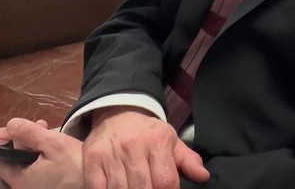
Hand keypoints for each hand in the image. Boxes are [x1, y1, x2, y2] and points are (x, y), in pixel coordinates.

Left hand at [0, 118, 82, 188]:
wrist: (95, 182)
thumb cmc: (74, 165)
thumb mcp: (53, 143)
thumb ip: (29, 133)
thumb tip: (10, 125)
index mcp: (19, 179)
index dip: (1, 142)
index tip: (14, 129)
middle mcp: (21, 187)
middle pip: (11, 161)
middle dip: (22, 139)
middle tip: (38, 126)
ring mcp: (32, 188)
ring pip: (24, 164)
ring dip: (32, 146)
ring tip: (47, 133)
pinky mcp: (43, 187)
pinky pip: (34, 170)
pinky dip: (38, 157)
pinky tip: (52, 148)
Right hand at [83, 106, 209, 188]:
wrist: (117, 113)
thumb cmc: (148, 132)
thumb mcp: (171, 140)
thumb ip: (187, 160)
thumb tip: (203, 177)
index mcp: (157, 141)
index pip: (166, 181)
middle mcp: (133, 147)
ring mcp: (110, 154)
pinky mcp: (92, 160)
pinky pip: (98, 188)